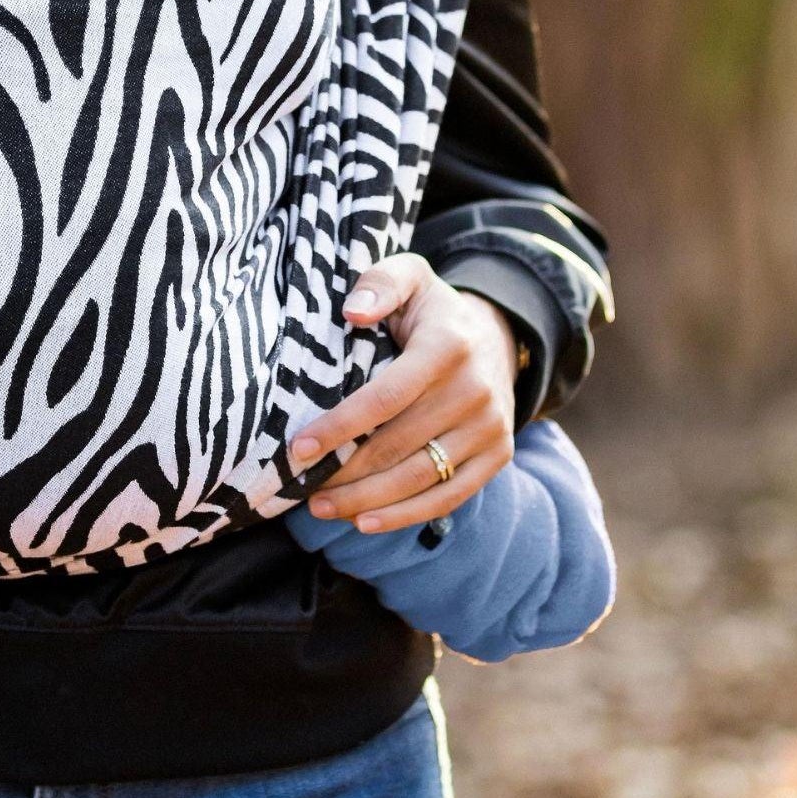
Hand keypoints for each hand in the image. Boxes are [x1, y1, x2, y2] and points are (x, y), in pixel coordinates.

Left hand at [290, 252, 516, 532]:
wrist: (496, 335)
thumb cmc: (432, 309)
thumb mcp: (409, 276)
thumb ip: (379, 284)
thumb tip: (351, 312)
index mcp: (448, 346)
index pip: (385, 397)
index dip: (340, 426)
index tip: (299, 447)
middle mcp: (475, 390)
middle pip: (397, 445)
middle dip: (343, 471)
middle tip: (298, 485)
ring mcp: (490, 427)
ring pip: (419, 478)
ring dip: (365, 500)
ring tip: (320, 506)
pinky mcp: (498, 455)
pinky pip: (449, 496)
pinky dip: (405, 515)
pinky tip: (365, 521)